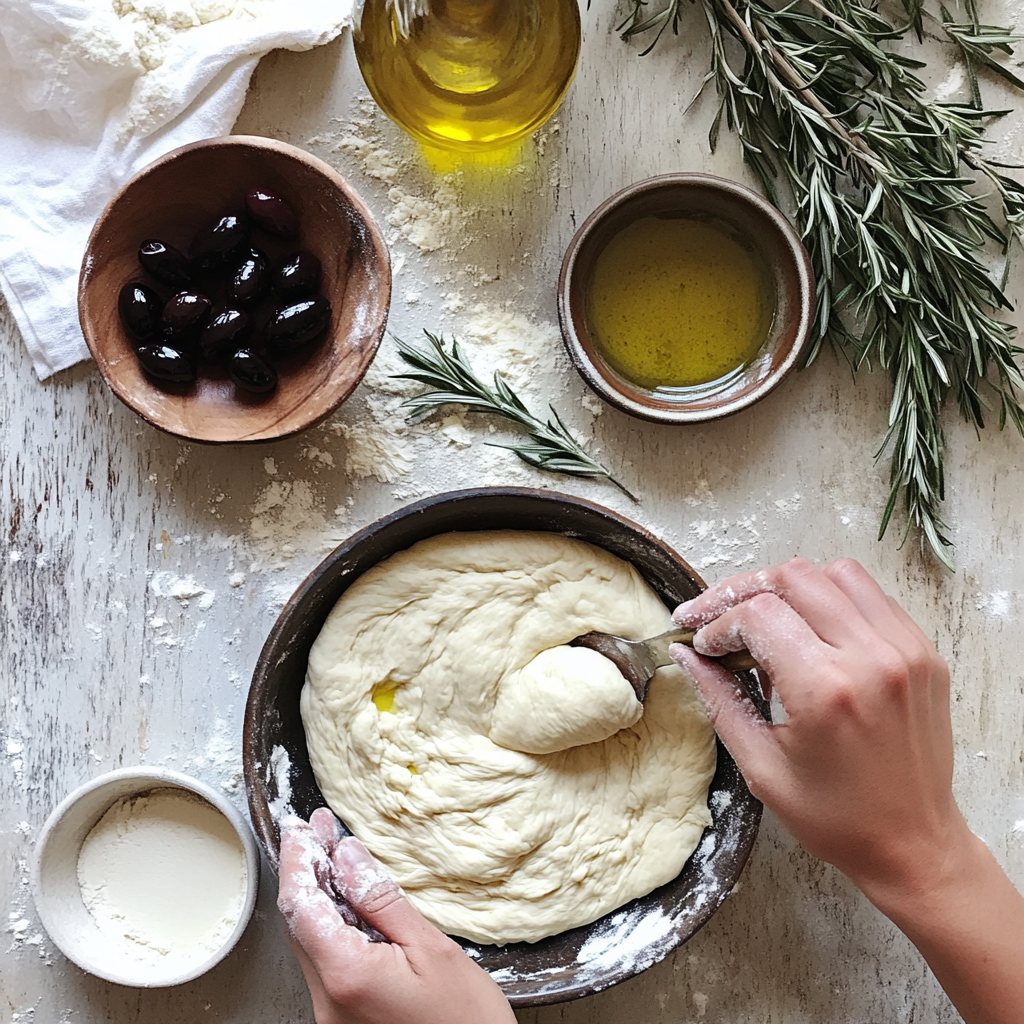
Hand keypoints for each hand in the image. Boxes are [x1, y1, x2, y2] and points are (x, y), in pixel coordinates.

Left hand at [278, 809, 516, 1023]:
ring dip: (319, 896)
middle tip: (320, 829)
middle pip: (300, 923)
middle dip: (308, 870)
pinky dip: (331, 926)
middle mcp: (326, 999)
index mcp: (345, 975)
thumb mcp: (430, 948)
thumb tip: (347, 855)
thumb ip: (382, 900)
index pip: (303, 905)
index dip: (298, 859)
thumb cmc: (465, 1020)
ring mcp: (331, 1014)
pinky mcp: (342, 1020)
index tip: (300, 826)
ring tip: (333, 855)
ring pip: (310, 942)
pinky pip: (326, 962)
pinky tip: (347, 902)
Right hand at [671, 558, 1023, 1023]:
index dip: (717, 622)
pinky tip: (809, 627)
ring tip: (763, 617)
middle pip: (793, 577)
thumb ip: (720, 699)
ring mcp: (905, 649)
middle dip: (742, 591)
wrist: (916, 844)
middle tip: (716, 616)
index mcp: (827, 689)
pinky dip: (832, 598)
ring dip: (789, 586)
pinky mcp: (924, 651)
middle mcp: (872, 657)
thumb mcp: (761, 767)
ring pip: (834, 573)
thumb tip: (685, 654)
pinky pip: (871, 594)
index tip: (701, 642)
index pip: (758, 614)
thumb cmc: (837, 817)